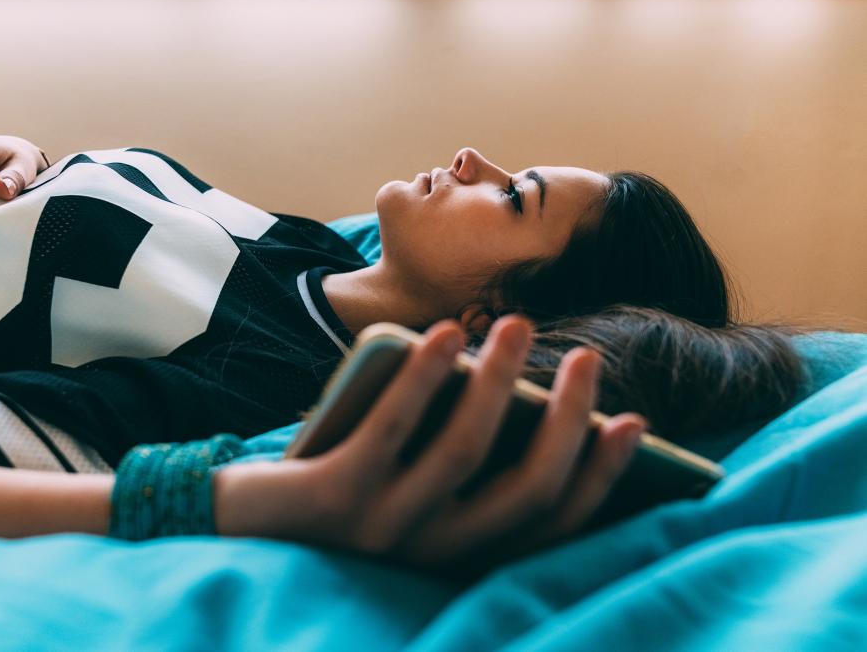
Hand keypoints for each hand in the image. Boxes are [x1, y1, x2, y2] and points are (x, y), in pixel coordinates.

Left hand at [213, 316, 646, 572]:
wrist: (246, 525)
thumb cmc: (346, 491)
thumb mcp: (414, 486)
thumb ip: (463, 459)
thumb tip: (523, 394)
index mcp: (461, 554)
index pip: (551, 523)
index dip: (600, 474)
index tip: (634, 420)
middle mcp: (434, 552)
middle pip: (525, 488)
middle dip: (568, 420)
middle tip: (589, 358)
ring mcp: (385, 528)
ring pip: (464, 451)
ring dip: (499, 381)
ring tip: (515, 325)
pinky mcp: (337, 497)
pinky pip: (391, 430)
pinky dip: (423, 378)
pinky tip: (442, 335)